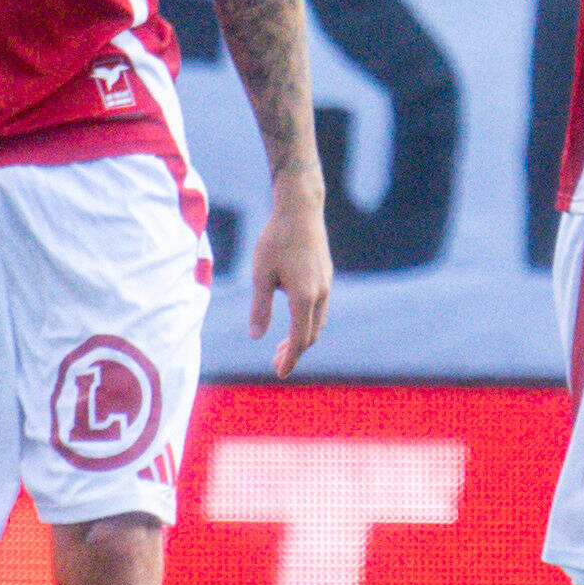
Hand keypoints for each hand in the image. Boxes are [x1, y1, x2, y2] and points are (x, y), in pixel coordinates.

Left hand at [251, 172, 334, 376]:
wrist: (301, 210)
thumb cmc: (276, 241)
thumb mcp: (260, 275)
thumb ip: (259, 308)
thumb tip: (256, 336)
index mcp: (304, 297)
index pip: (300, 339)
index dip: (290, 359)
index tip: (280, 374)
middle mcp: (321, 294)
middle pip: (312, 334)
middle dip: (295, 352)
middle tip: (276, 364)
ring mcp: (326, 284)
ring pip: (318, 321)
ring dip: (302, 337)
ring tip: (283, 346)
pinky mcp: (326, 275)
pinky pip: (320, 307)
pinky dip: (307, 322)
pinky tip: (294, 319)